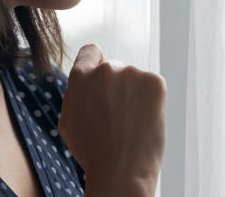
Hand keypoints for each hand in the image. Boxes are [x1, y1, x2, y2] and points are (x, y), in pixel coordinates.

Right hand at [58, 44, 166, 195]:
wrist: (121, 171)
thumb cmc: (93, 152)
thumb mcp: (69, 122)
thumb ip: (74, 95)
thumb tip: (83, 78)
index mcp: (81, 77)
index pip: (91, 52)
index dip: (95, 64)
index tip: (101, 77)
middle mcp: (106, 69)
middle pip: (114, 69)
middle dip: (115, 87)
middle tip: (116, 117)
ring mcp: (132, 73)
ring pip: (134, 79)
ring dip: (133, 94)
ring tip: (129, 124)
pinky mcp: (155, 82)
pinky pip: (151, 85)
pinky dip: (150, 100)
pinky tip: (143, 120)